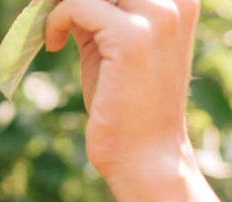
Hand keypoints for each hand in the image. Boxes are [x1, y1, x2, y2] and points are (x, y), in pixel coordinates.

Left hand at [45, 0, 199, 178]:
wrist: (145, 157)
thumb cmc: (127, 109)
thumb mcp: (113, 49)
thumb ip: (97, 16)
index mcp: (179, 0)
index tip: (65, 10)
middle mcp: (175, 2)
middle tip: (52, 14)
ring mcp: (157, 17)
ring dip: (62, 3)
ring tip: (53, 28)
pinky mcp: (131, 37)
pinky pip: (77, 5)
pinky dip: (57, 20)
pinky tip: (54, 44)